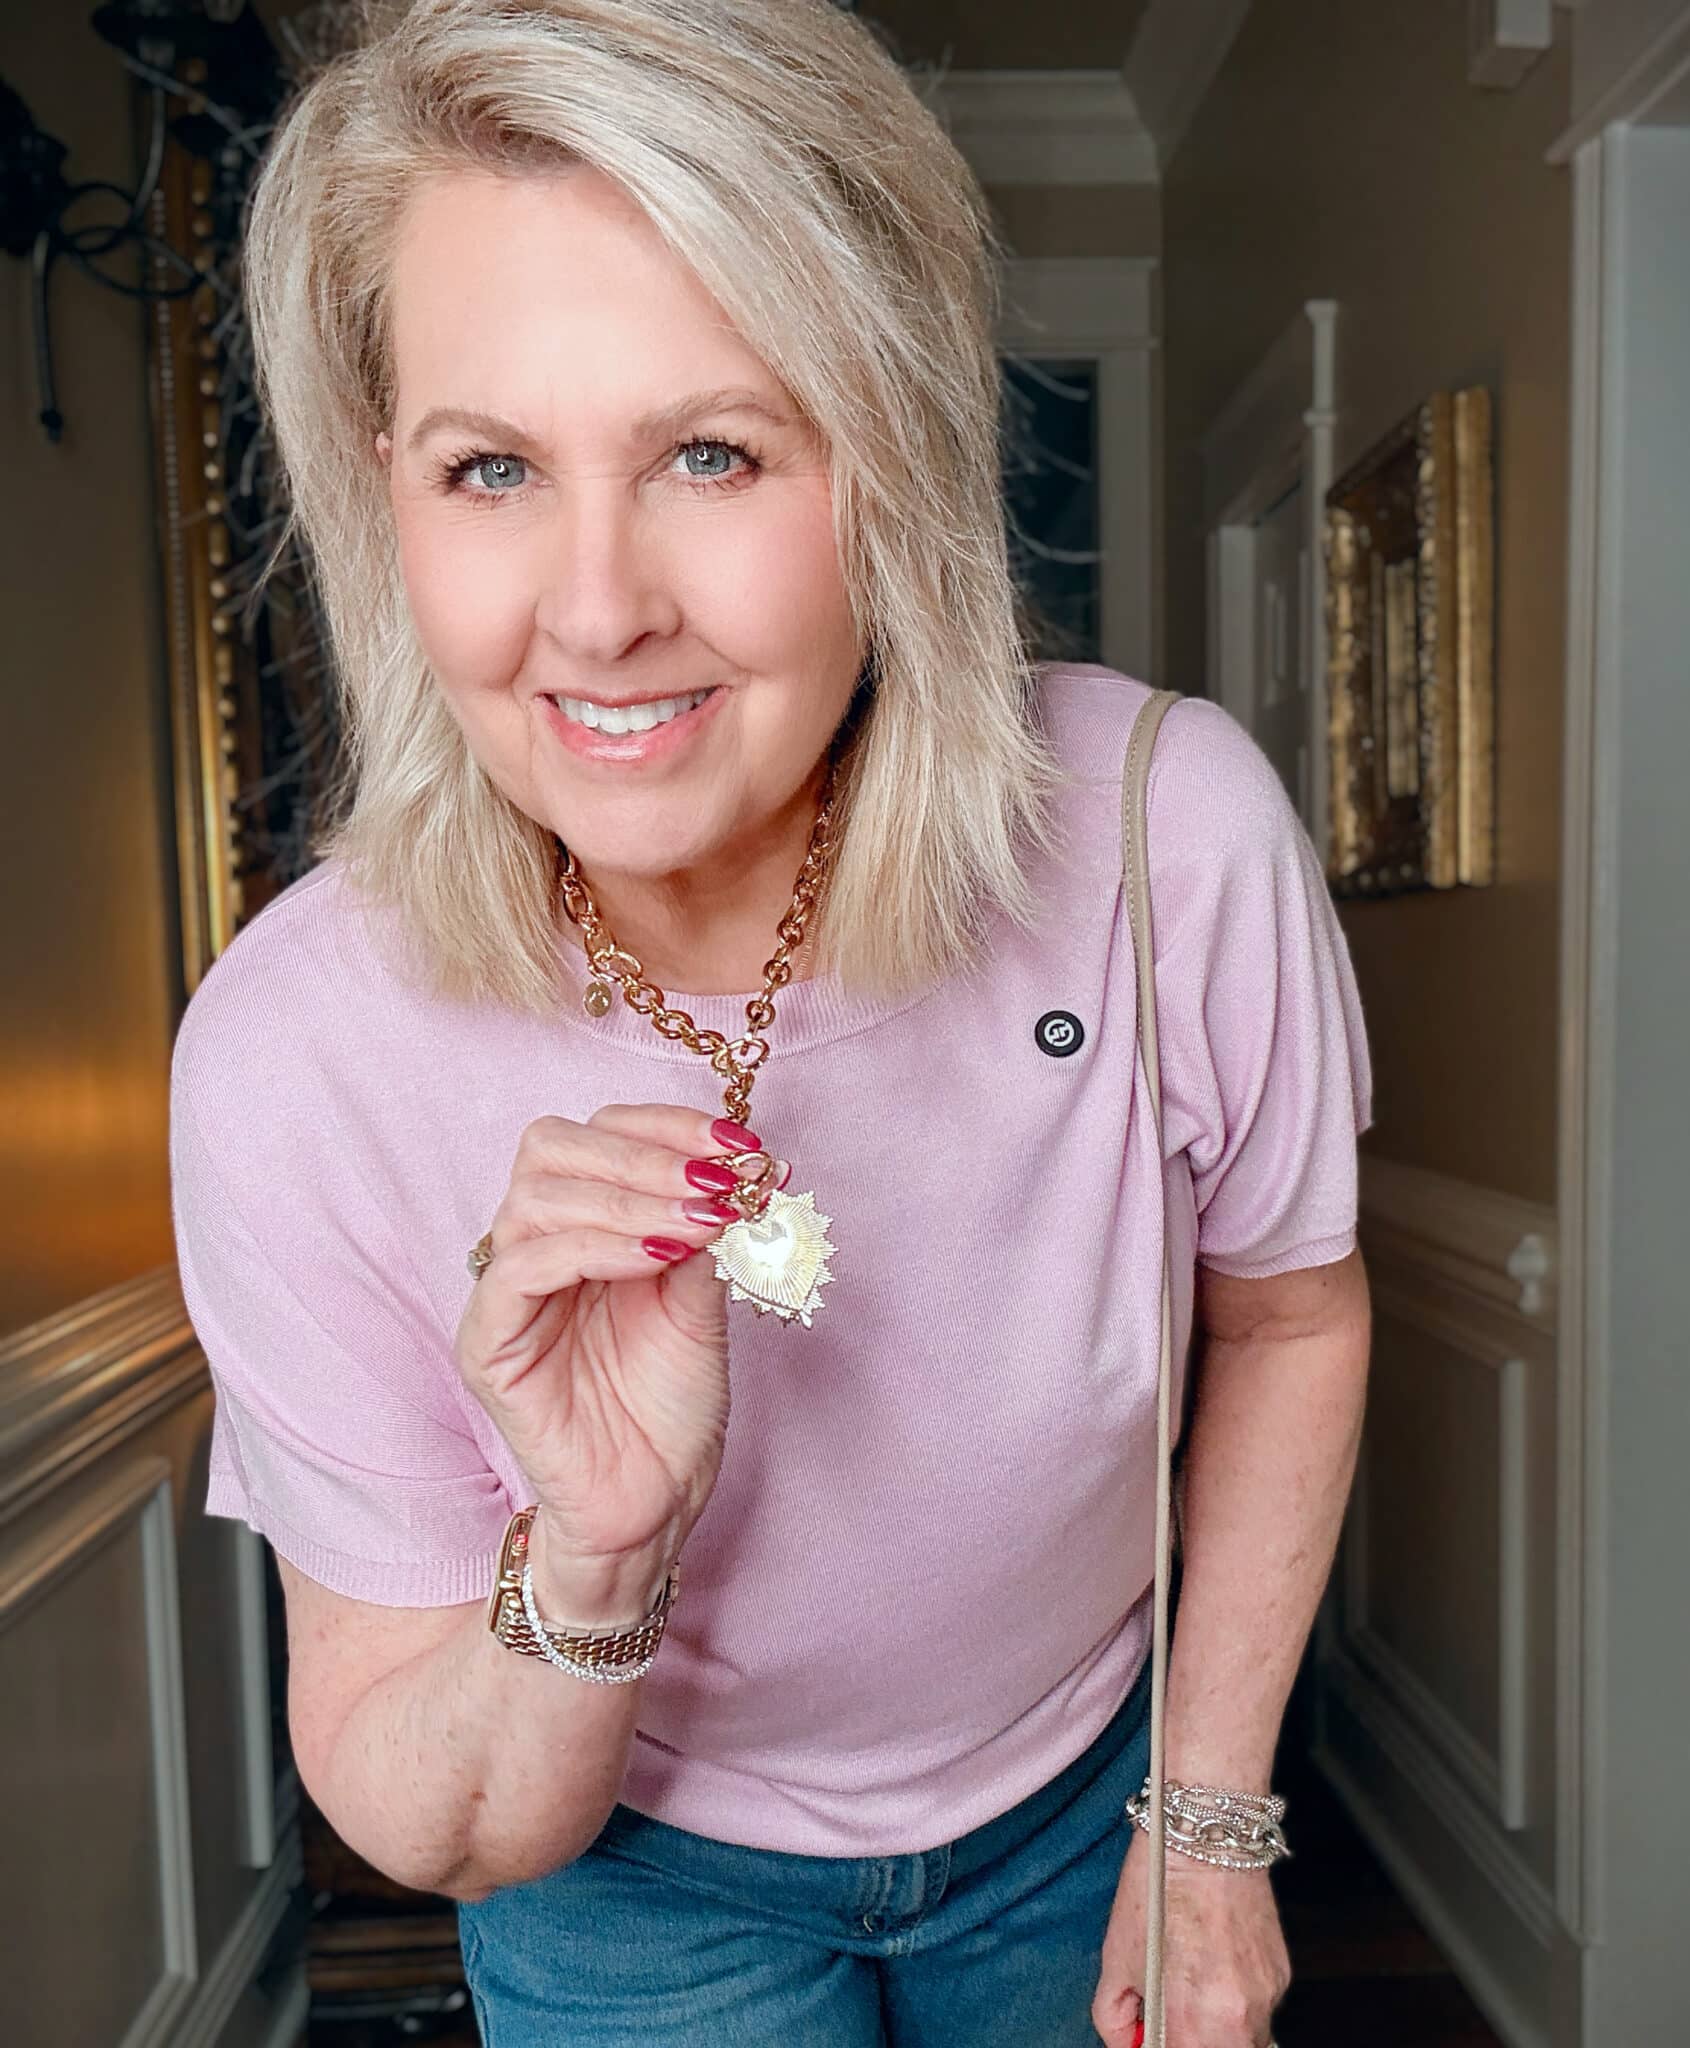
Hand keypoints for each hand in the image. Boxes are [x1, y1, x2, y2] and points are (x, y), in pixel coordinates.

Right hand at [455, 1104, 763, 1595]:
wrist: (653, 1502)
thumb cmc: (671, 1406)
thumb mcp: (703, 1299)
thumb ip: (705, 1232)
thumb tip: (734, 1170)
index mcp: (583, 1224)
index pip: (597, 1132)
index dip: (666, 1125)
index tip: (739, 1143)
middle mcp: (535, 1246)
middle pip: (550, 1146)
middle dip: (644, 1153)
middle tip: (716, 1180)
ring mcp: (505, 1294)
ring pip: (535, 1199)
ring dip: (629, 1196)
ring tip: (697, 1221)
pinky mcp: (488, 1345)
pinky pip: (521, 1269)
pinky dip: (595, 1247)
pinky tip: (658, 1258)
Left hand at [1092, 1835, 1289, 2045]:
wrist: (1207, 1834)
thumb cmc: (1158, 1887)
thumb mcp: (1117, 1957)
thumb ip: (1115, 2016)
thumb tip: (1125, 2042)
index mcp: (1195, 2019)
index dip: (1159, 2047)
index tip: (1150, 2036)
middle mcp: (1240, 2018)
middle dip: (1191, 2040)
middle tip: (1170, 2018)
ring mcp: (1267, 1997)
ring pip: (1246, 2041)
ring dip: (1217, 2031)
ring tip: (1192, 1993)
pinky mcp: (1282, 1976)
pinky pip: (1260, 2011)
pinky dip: (1236, 2005)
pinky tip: (1214, 1970)